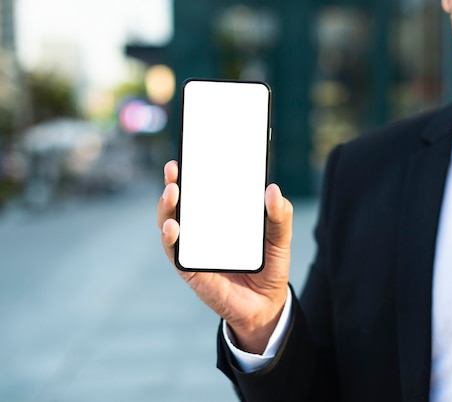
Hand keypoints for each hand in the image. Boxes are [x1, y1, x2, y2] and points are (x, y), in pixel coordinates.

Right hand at [157, 160, 292, 353]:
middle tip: (176, 167)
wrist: (266, 304)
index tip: (192, 153)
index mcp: (222, 216)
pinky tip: (173, 226)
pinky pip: (175, 252)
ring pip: (171, 223)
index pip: (205, 189)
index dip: (196, 171)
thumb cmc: (269, 266)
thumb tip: (272, 189)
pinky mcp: (190, 269)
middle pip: (182, 202)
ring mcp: (194, 248)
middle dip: (175, 182)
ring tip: (172, 191)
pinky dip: (170, 238)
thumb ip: (279, 216)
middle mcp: (203, 229)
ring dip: (167, 206)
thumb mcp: (280, 238)